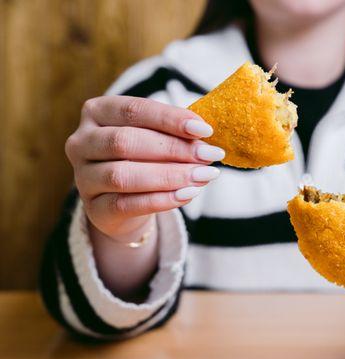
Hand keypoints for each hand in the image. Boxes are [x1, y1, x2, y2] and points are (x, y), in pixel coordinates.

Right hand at [65, 96, 222, 238]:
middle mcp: (82, 142)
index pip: (134, 110)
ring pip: (123, 175)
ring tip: (203, 175)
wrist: (123, 204)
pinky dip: (162, 199)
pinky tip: (188, 194)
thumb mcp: (156, 138)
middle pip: (127, 141)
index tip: (205, 130)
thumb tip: (206, 135)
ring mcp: (83, 177)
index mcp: (97, 112)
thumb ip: (175, 133)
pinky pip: (127, 204)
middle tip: (209, 155)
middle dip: (174, 148)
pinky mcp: (94, 209)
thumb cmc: (144, 159)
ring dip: (170, 175)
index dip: (171, 119)